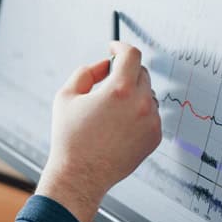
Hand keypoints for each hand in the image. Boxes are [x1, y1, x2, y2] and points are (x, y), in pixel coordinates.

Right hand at [35, 41, 161, 221]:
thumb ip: (86, 71)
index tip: (114, 48)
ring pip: (148, 94)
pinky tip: (117, 126)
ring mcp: (151, 121)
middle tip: (106, 82)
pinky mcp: (155, 137)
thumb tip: (104, 64)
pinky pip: (151, 114)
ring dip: (133, 93)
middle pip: (141, 72)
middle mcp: (141, 104)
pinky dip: (138, 113)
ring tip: (109, 111)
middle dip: (125, 72)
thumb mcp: (66, 96)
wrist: (80, 175)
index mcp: (119, 90)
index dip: (121, 46)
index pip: (131, 55)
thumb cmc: (69, 137)